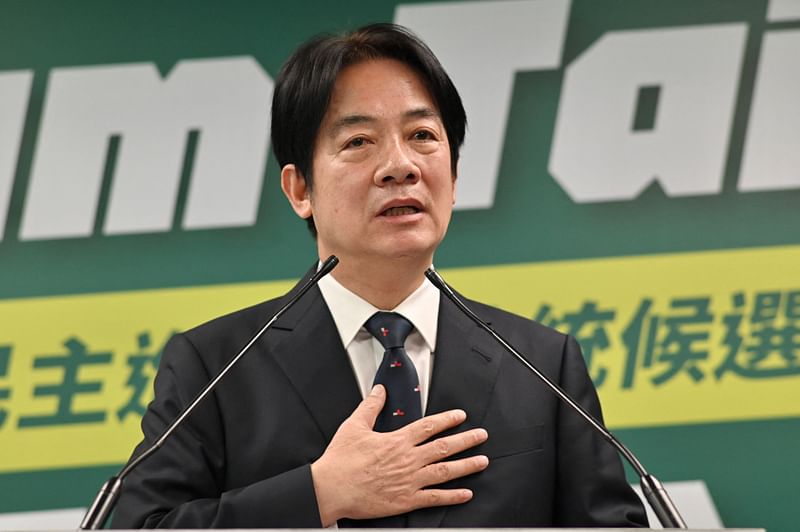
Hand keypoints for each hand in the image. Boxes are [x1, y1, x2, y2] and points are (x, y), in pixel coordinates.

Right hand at [310, 384, 488, 525]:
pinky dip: (452, 496)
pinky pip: (435, 498)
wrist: (332, 488)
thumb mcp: (354, 426)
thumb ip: (370, 406)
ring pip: (445, 471)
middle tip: (481, 435)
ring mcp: (409, 481)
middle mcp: (407, 460)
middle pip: (444, 447)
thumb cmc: (341, 461)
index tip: (460, 416)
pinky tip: (466, 493)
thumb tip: (380, 391)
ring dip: (466, 466)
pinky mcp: (405, 500)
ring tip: (482, 460)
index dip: (447, 419)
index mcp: (397, 441)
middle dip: (466, 440)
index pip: (429, 426)